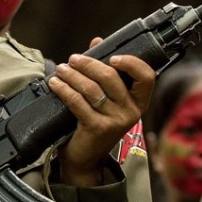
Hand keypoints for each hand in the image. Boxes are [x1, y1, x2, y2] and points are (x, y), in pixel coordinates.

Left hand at [48, 44, 155, 185]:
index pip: (146, 77)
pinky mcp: (96, 127)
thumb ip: (104, 71)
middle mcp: (131, 112)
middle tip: (73, 59)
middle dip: (88, 64)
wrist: (85, 159)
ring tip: (60, 69)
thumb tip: (97, 41)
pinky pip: (77, 101)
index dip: (131, 63)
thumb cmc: (95, 125)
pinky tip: (55, 83)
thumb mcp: (105, 99)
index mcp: (138, 102)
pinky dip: (63, 89)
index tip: (112, 57)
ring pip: (91, 88)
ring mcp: (115, 121)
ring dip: (72, 75)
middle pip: (111, 78)